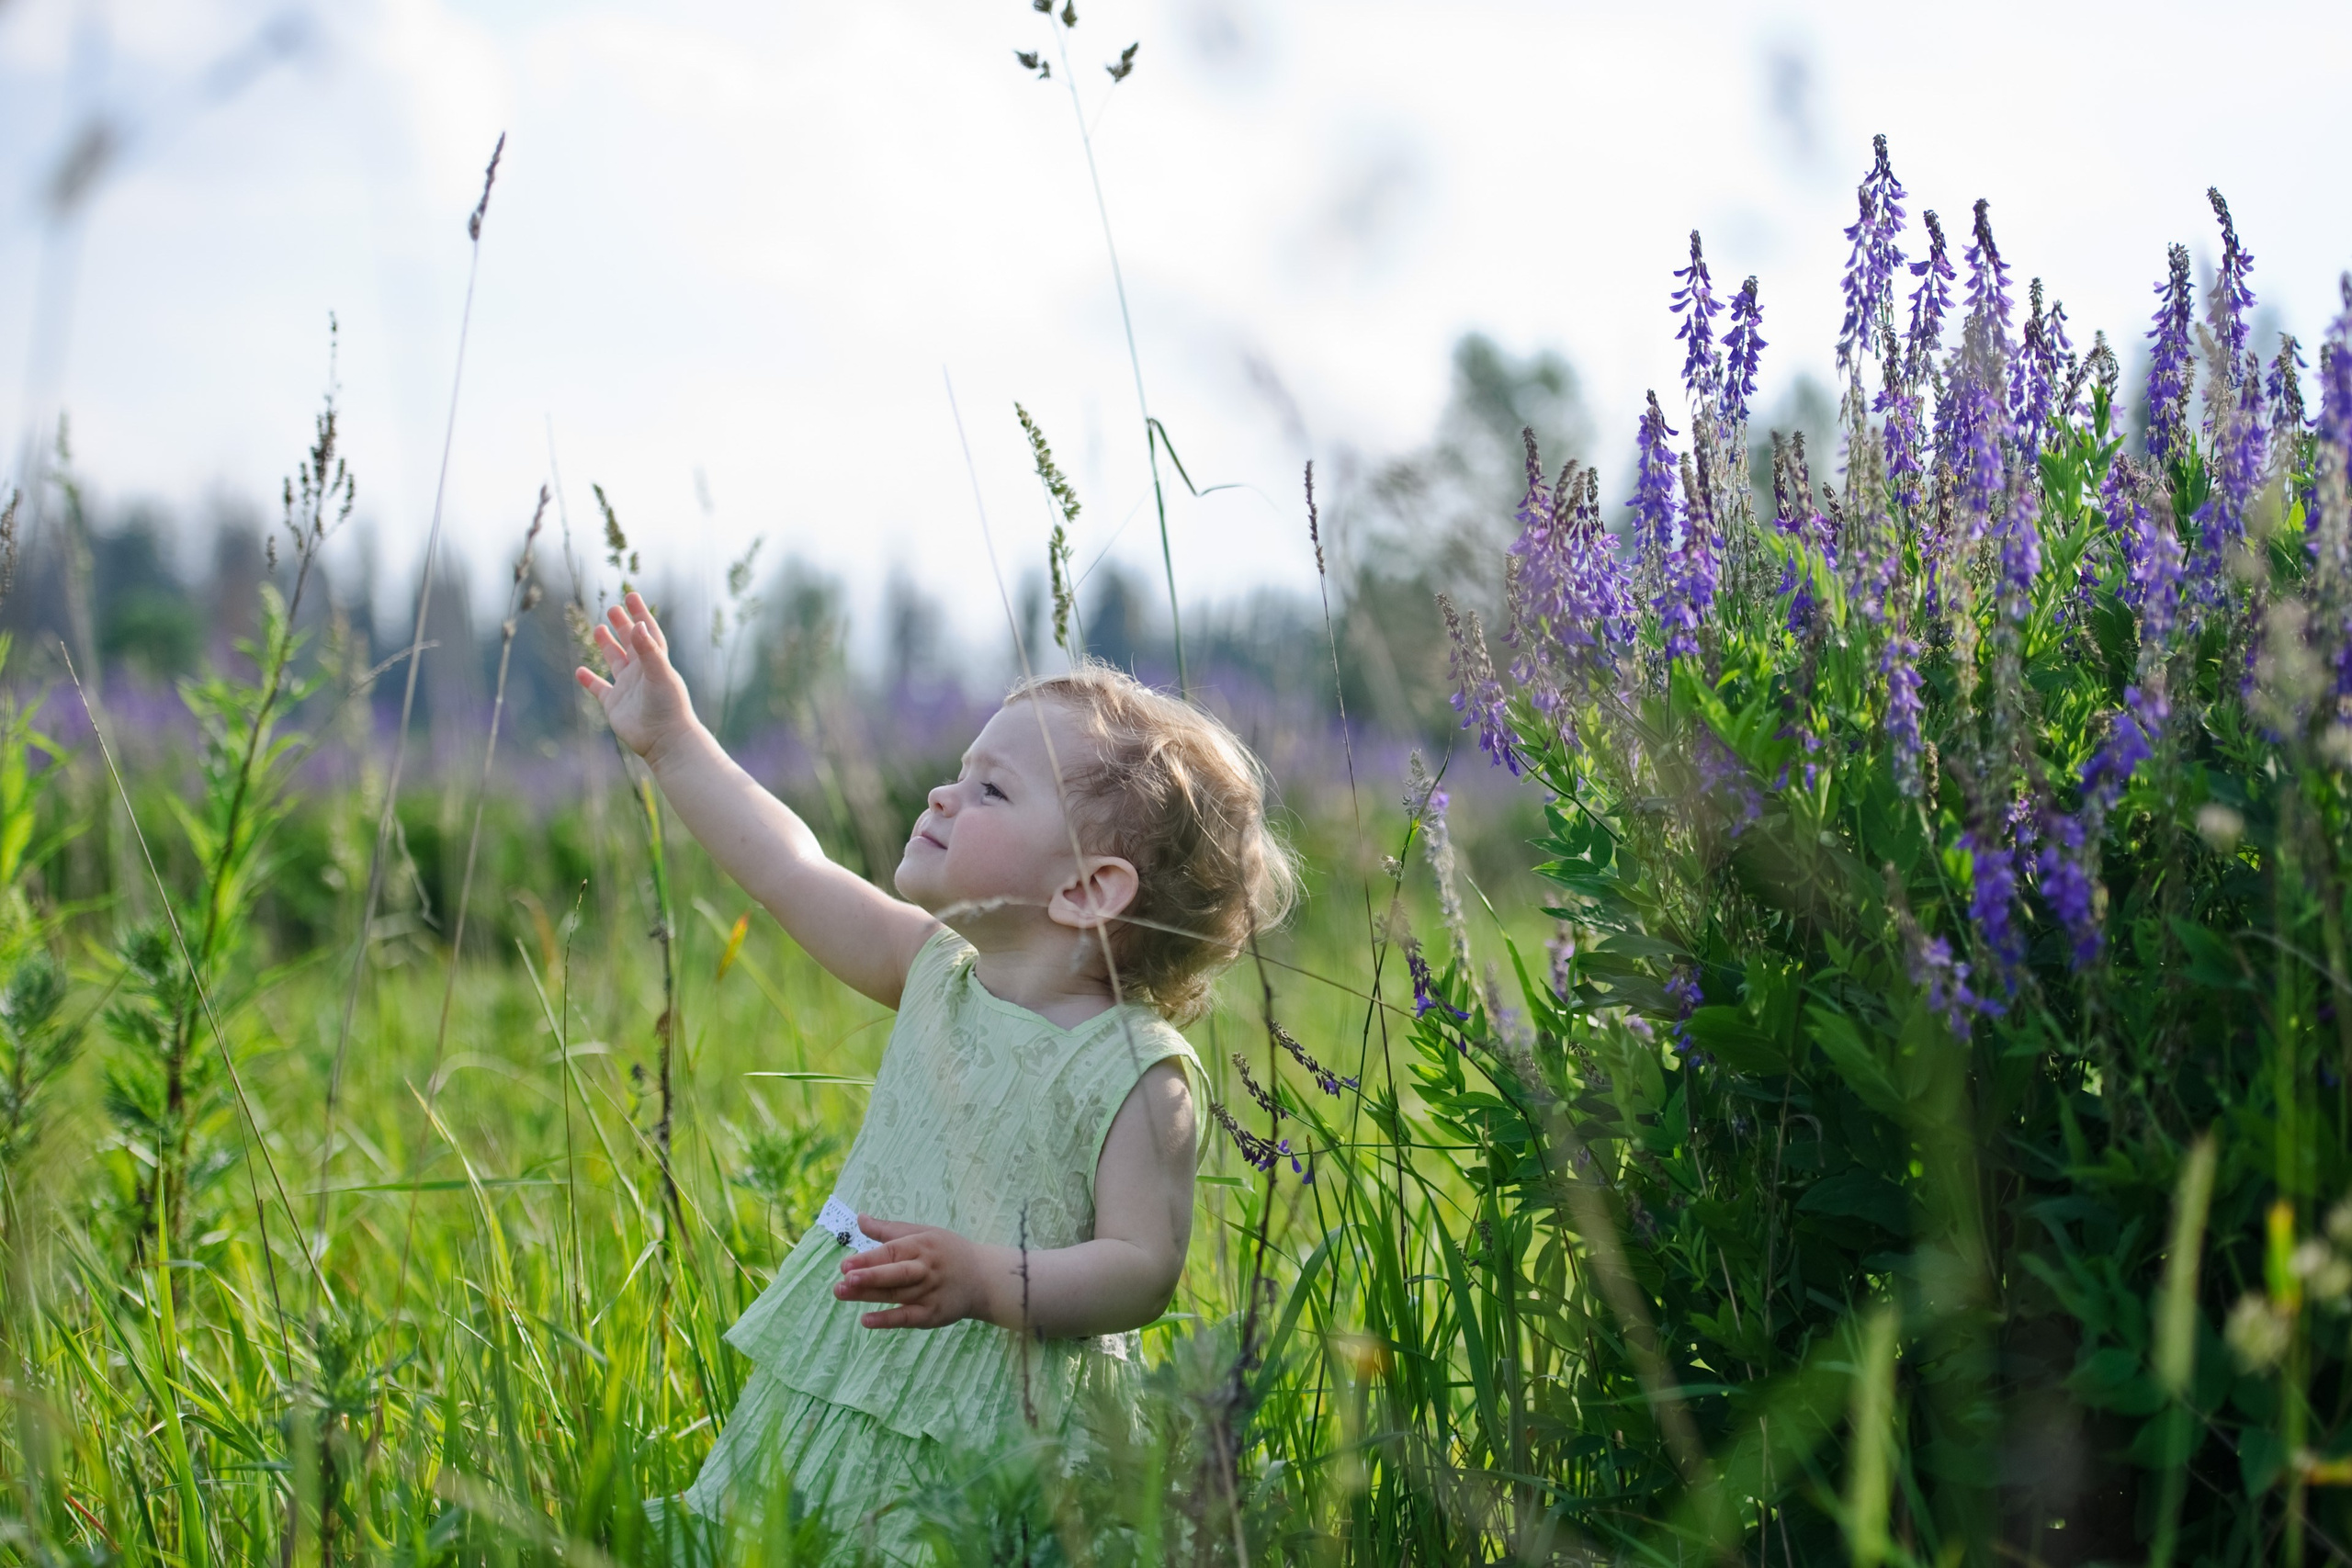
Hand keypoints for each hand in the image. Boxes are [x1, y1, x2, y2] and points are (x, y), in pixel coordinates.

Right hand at [575, 592, 696, 761]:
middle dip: (622, 626)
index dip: (640, 614)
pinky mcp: (615, 705)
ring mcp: (627, 688)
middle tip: (612, 608)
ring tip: (598, 629)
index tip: (631, 595)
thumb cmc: (669, 707)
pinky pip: (599, 689)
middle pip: (630, 643)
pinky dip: (589, 680)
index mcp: (655, 662)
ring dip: (607, 646)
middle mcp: (641, 673)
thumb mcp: (660, 674)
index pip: (647, 632)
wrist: (666, 741)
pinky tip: (579, 671)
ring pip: (615, 662)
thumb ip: (648, 650)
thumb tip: (637, 625)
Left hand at [834, 1215, 994, 1329]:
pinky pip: (907, 1317)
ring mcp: (930, 1293)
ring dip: (869, 1295)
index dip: (868, 1258)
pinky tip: (866, 1320)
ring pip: (897, 1295)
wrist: (984, 1278)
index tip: (845, 1264)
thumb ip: (889, 1230)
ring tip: (842, 1293)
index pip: (893, 1251)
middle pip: (896, 1273)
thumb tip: (860, 1218)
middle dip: (870, 1275)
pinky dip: (887, 1320)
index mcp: (923, 1245)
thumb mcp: (923, 1233)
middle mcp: (926, 1269)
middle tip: (844, 1278)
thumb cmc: (948, 1252)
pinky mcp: (933, 1314)